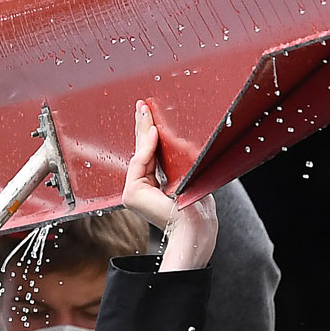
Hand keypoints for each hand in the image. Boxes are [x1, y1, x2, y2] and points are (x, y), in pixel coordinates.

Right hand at [124, 101, 216, 270]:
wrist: (196, 226)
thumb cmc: (198, 207)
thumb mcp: (188, 176)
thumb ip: (177, 160)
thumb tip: (175, 139)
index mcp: (154, 185)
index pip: (151, 155)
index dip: (149, 133)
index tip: (149, 113)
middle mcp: (141, 189)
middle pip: (141, 151)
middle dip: (141, 126)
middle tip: (142, 105)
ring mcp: (133, 193)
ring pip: (140, 155)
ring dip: (144, 131)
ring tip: (145, 111)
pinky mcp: (131, 194)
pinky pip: (139, 164)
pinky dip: (146, 148)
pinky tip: (152, 132)